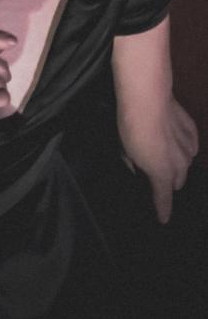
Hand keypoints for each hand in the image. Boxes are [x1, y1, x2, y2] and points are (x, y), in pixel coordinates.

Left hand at [117, 96, 198, 223]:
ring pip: (185, 163)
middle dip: (167, 180)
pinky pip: (189, 145)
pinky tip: (170, 135)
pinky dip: (181, 144)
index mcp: (162, 174)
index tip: (163, 219)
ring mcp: (190, 148)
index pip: (164, 199)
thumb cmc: (131, 128)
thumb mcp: (124, 149)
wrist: (147, 100)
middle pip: (177, 181)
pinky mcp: (193, 132)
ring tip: (159, 147)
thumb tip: (137, 166)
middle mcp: (181, 165)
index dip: (163, 210)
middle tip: (152, 169)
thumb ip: (133, 163)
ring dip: (175, 161)